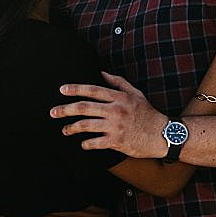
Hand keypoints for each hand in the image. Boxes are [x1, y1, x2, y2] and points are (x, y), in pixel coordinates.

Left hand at [51, 74, 165, 159]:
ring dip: (71, 128)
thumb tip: (101, 72)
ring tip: (64, 130)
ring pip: (86, 126)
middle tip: (53, 112)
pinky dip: (86, 144)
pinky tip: (82, 144)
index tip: (62, 90)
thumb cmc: (147, 113)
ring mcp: (115, 127)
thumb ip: (118, 82)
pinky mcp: (117, 142)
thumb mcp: (135, 94)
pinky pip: (95, 143)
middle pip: (84, 108)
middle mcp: (115, 111)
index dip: (75, 89)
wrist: (162, 135)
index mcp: (119, 97)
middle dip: (65, 109)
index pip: (93, 90)